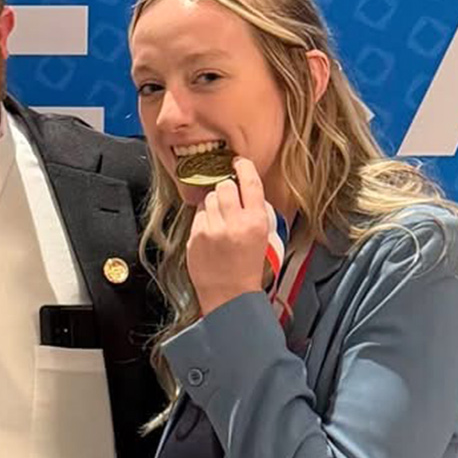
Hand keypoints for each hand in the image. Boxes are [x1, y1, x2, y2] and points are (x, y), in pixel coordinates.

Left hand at [185, 156, 284, 315]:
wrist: (229, 296)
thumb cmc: (247, 268)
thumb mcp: (262, 238)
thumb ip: (254, 211)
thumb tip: (241, 186)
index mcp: (256, 221)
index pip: (250, 182)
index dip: (243, 167)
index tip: (238, 162)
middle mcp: (235, 222)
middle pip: (225, 186)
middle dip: (226, 190)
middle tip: (228, 204)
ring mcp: (213, 229)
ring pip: (208, 198)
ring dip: (213, 204)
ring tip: (220, 223)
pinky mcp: (196, 236)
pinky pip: (198, 215)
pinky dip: (203, 220)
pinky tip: (210, 234)